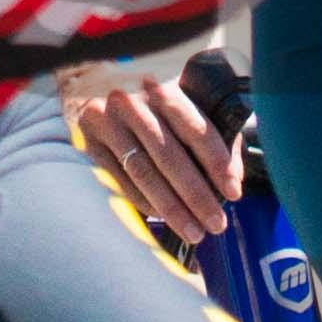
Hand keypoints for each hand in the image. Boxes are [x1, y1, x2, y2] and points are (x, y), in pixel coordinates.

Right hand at [62, 57, 241, 261]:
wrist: (95, 92)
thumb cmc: (154, 111)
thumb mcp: (187, 113)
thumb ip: (215, 140)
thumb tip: (232, 181)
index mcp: (164, 90)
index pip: (195, 129)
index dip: (217, 163)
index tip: (233, 192)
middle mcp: (133, 103)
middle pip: (169, 156)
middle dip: (196, 195)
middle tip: (216, 224)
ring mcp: (106, 123)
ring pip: (143, 172)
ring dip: (171, 207)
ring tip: (193, 231)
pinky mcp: (88, 143)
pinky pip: (120, 181)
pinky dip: (143, 203)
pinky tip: (161, 218)